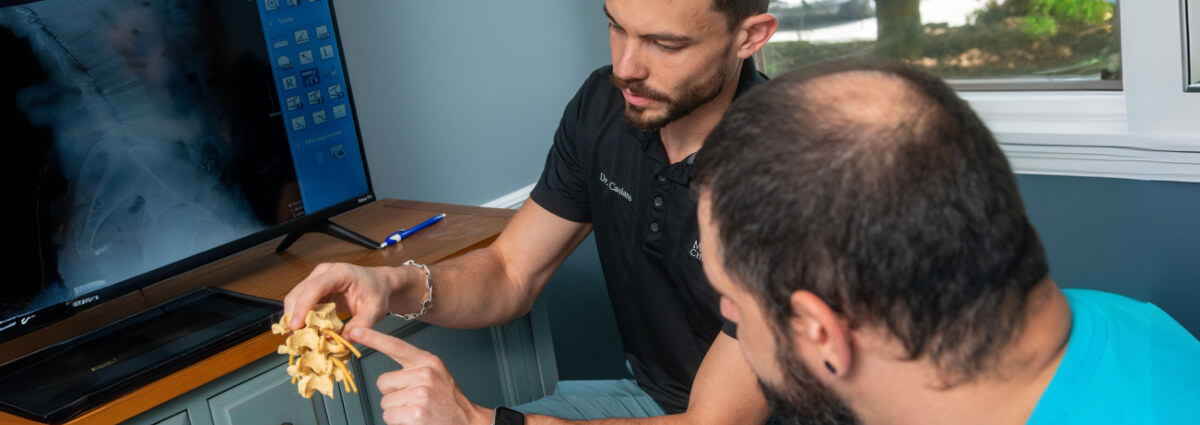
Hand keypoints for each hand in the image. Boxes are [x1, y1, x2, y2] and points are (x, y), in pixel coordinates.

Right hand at [284, 262, 406, 334]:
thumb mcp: (374, 311)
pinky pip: (300, 304)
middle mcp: (324, 273)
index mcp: (340, 273)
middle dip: (294, 317)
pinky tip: (306, 331)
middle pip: (299, 293)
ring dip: (295, 319)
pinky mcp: (314, 289)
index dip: (302, 307)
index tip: (296, 325)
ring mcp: (316, 279)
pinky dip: (300, 318)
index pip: (315, 287)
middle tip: (297, 339)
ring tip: (301, 338)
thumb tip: (340, 341)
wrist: (379, 284)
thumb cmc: (377, 292)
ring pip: (295, 299)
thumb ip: (360, 327)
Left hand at [350, 327, 492, 424]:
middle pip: (383, 382)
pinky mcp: (416, 413)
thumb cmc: (448, 402)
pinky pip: (389, 417)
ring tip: (416, 412)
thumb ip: (414, 370)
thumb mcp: (436, 375)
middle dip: (393, 395)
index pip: (396, 346)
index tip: (355, 331)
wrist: (467, 422)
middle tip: (413, 401)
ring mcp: (421, 393)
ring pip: (385, 402)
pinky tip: (415, 421)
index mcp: (428, 361)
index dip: (373, 338)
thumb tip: (386, 379)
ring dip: (396, 411)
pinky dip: (399, 422)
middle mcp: (425, 374)